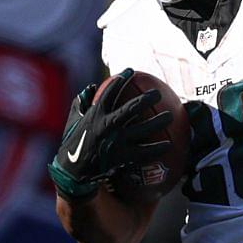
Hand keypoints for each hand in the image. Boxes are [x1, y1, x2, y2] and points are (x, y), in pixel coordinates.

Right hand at [47, 69, 173, 200]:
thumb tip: (92, 87)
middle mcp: (106, 126)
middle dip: (146, 100)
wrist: (72, 172)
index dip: (120, 80)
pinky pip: (142, 152)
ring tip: (170, 116)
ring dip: (157, 122)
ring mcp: (115, 142)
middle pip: (131, 109)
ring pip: (141, 129)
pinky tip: (168, 145)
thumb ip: (81, 102)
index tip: (131, 71)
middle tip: (157, 94)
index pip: (109, 93)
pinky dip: (155, 149)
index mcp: (95, 115)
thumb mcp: (73, 119)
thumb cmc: (73, 143)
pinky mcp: (120, 157)